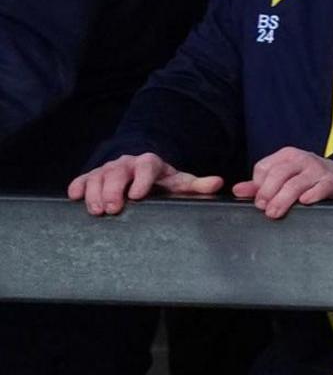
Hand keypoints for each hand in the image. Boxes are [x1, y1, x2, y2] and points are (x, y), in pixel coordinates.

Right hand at [69, 151, 224, 215]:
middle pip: (117, 172)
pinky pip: (82, 178)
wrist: (144, 175)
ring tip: (96, 211)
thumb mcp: (181, 183)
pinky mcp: (93, 177)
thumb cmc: (165, 183)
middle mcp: (127, 163)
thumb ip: (198, 185)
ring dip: (95, 192)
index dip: (141, 179)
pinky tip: (74, 197)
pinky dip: (77, 186)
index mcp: (150, 163)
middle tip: (113, 209)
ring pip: (98, 176)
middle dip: (114, 190)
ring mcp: (108, 169)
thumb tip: (217, 182)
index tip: (138, 195)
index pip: (146, 166)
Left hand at [237, 147, 332, 220]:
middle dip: (267, 193)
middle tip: (263, 209)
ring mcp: (319, 169)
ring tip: (274, 213)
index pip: (264, 168)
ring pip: (296, 184)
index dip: (258, 186)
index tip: (258, 201)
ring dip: (283, 200)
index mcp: (287, 155)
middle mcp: (303, 159)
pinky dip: (311, 195)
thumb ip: (260, 186)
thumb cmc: (306, 179)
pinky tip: (304, 202)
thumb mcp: (283, 178)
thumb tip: (237, 190)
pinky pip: (320, 188)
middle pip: (279, 175)